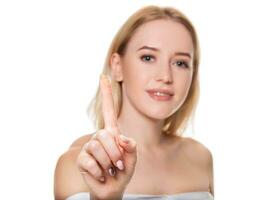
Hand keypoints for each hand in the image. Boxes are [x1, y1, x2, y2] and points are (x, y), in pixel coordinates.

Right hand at [76, 75, 136, 199]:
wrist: (112, 189)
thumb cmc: (123, 171)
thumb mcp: (133, 159)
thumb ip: (132, 148)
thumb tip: (122, 138)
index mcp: (113, 133)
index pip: (109, 110)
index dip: (106, 94)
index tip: (103, 76)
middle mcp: (100, 136)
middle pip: (105, 135)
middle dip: (115, 153)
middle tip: (119, 165)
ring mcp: (89, 147)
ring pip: (97, 148)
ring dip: (108, 163)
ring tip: (110, 170)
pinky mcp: (81, 159)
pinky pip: (89, 162)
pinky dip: (99, 172)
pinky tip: (101, 175)